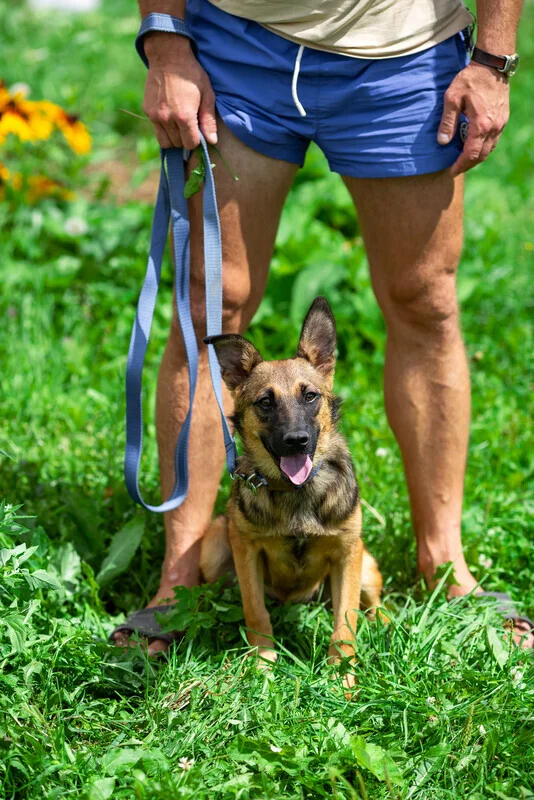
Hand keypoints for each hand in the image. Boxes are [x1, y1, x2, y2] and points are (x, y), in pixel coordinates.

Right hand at [142, 31, 216, 148]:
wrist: (168, 56)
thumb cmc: (192, 74)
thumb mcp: (207, 95)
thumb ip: (209, 121)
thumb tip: (212, 141)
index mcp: (184, 117)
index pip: (190, 144)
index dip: (196, 140)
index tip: (198, 131)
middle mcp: (167, 119)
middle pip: (177, 144)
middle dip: (185, 139)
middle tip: (189, 126)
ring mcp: (155, 115)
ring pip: (164, 141)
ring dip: (173, 138)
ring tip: (179, 125)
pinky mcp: (147, 110)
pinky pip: (156, 128)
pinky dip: (163, 127)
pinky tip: (169, 114)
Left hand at [437, 61, 509, 176]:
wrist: (492, 65)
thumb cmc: (470, 79)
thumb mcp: (452, 98)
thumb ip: (447, 122)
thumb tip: (442, 142)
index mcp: (481, 125)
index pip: (471, 154)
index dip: (460, 165)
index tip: (451, 171)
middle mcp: (493, 127)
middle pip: (481, 155)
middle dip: (468, 165)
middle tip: (455, 169)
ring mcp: (500, 123)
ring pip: (489, 149)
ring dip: (476, 157)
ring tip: (463, 160)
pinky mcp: (503, 119)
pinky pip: (493, 140)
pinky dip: (483, 147)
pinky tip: (474, 146)